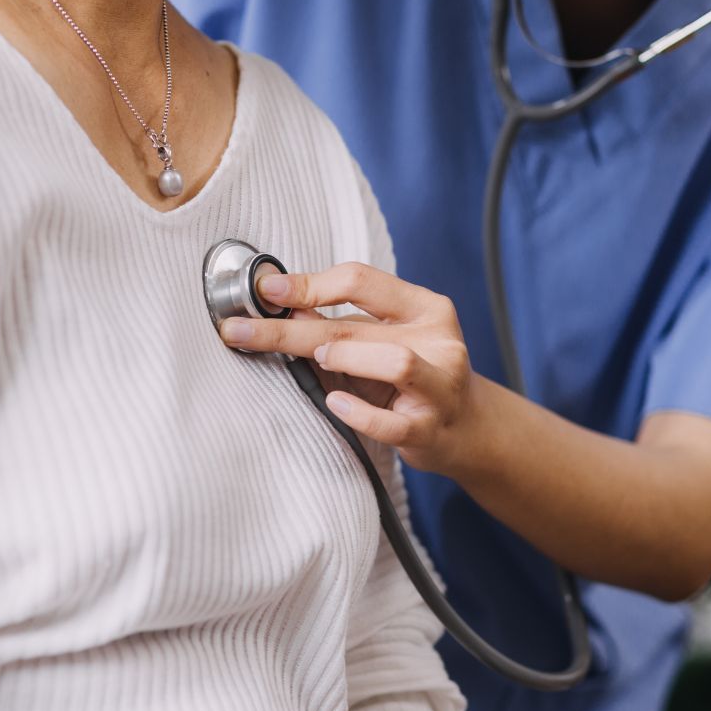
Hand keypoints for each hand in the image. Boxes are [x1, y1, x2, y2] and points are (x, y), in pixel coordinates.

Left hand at [219, 262, 477, 472]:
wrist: (467, 429)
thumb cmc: (415, 379)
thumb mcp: (385, 340)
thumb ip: (343, 324)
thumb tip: (282, 306)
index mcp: (425, 308)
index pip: (359, 280)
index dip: (307, 284)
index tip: (266, 290)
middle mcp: (438, 341)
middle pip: (354, 325)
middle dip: (289, 329)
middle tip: (242, 331)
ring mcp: (438, 386)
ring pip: (394, 362)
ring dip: (343, 358)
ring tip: (317, 360)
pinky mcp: (428, 429)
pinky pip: (388, 422)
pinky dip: (357, 412)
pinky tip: (335, 402)